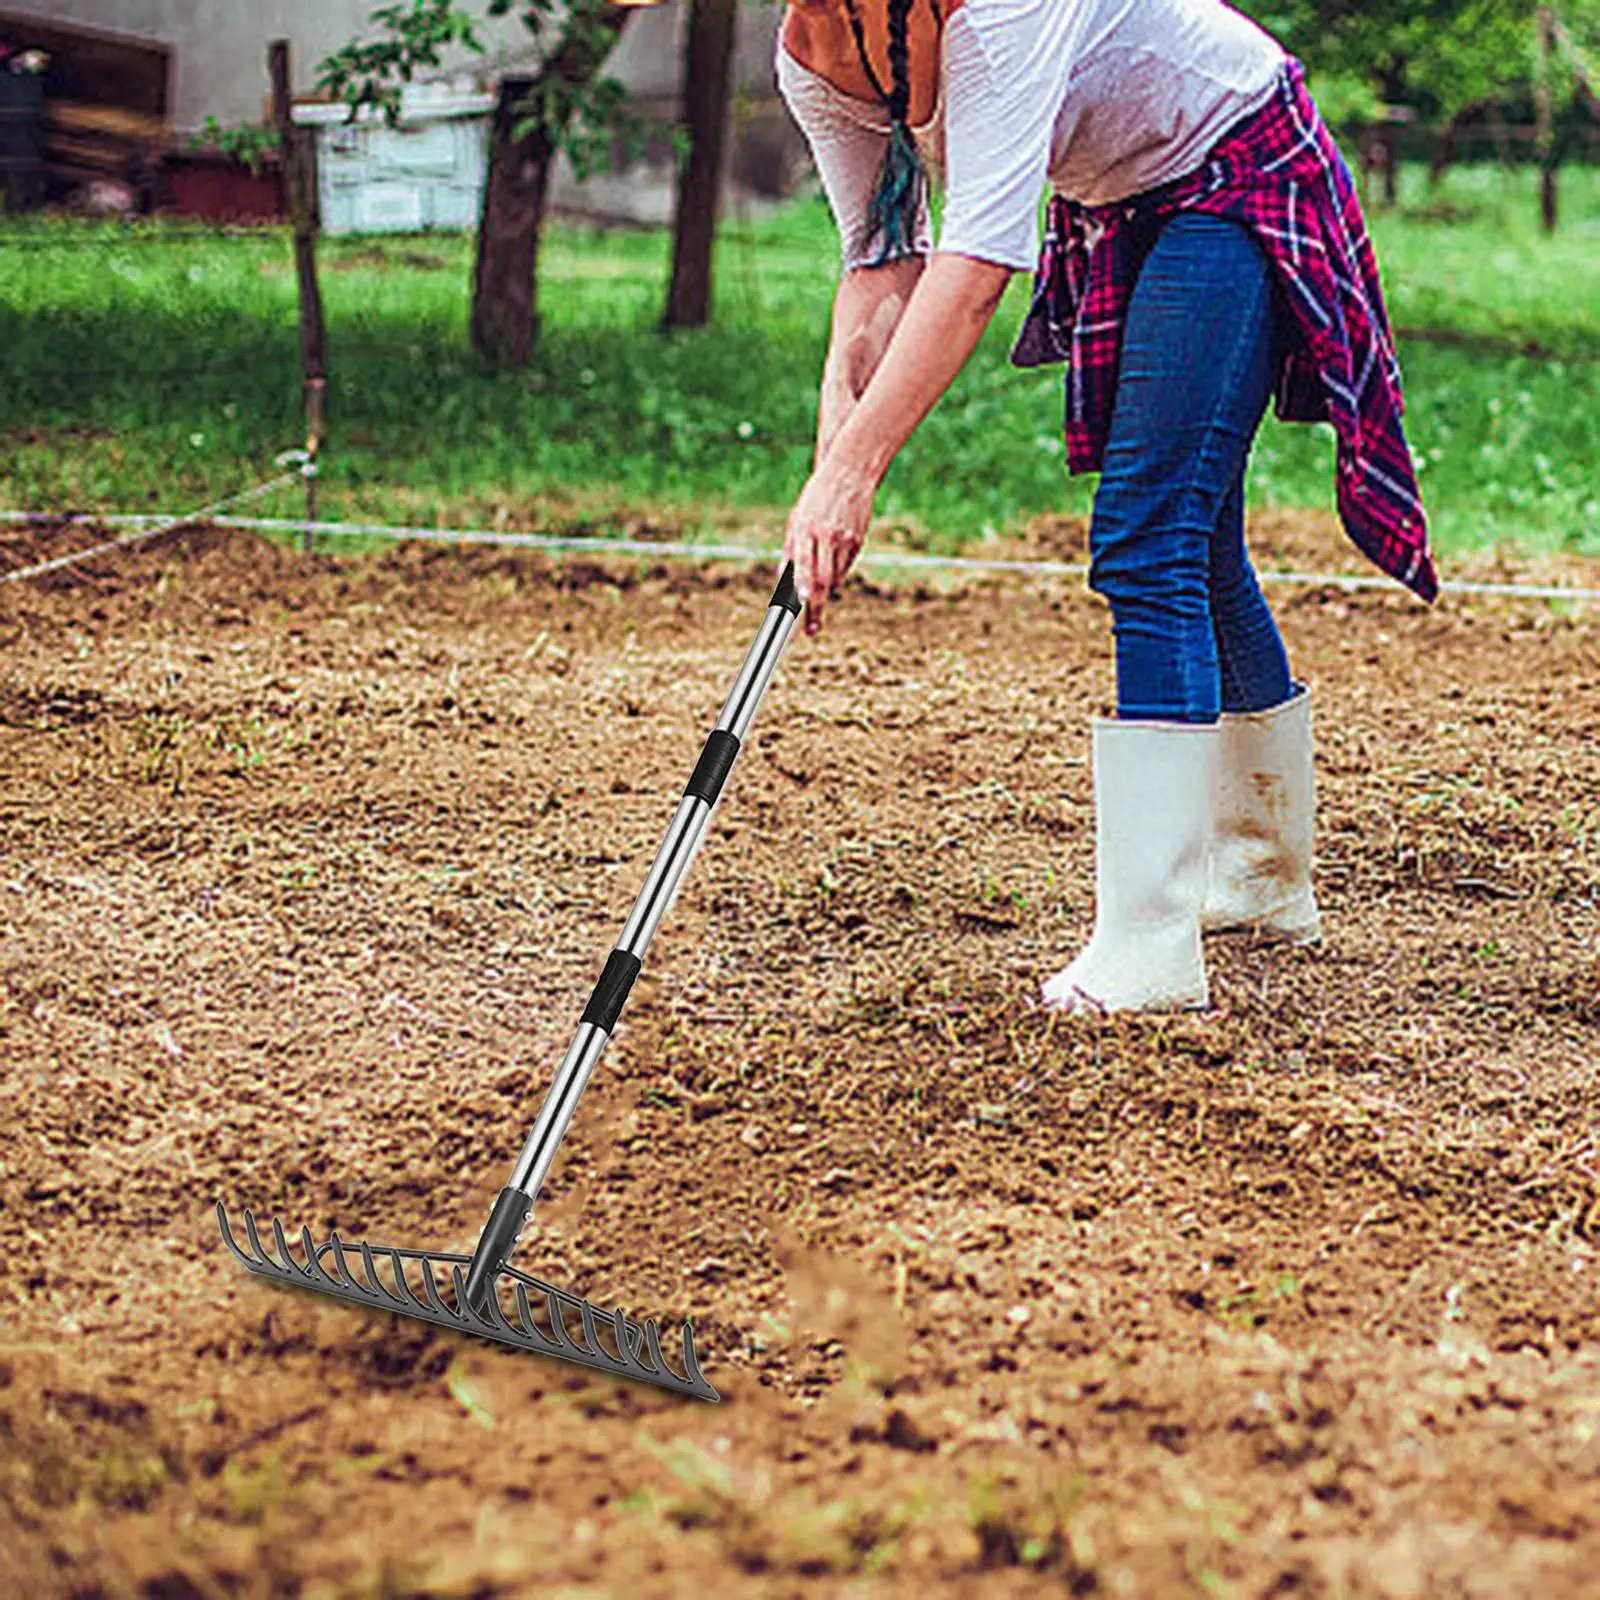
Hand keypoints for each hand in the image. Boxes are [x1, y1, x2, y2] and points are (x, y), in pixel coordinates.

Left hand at [782, 464, 875, 636]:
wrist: (849, 475)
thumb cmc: (815, 500)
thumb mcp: (796, 521)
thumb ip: (790, 553)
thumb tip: (783, 584)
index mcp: (806, 529)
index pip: (804, 563)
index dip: (803, 584)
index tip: (801, 602)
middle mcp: (827, 536)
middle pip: (823, 580)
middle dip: (815, 607)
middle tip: (810, 629)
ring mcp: (846, 540)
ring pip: (835, 578)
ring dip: (825, 587)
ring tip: (820, 575)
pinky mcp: (859, 543)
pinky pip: (845, 568)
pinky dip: (837, 571)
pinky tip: (833, 553)